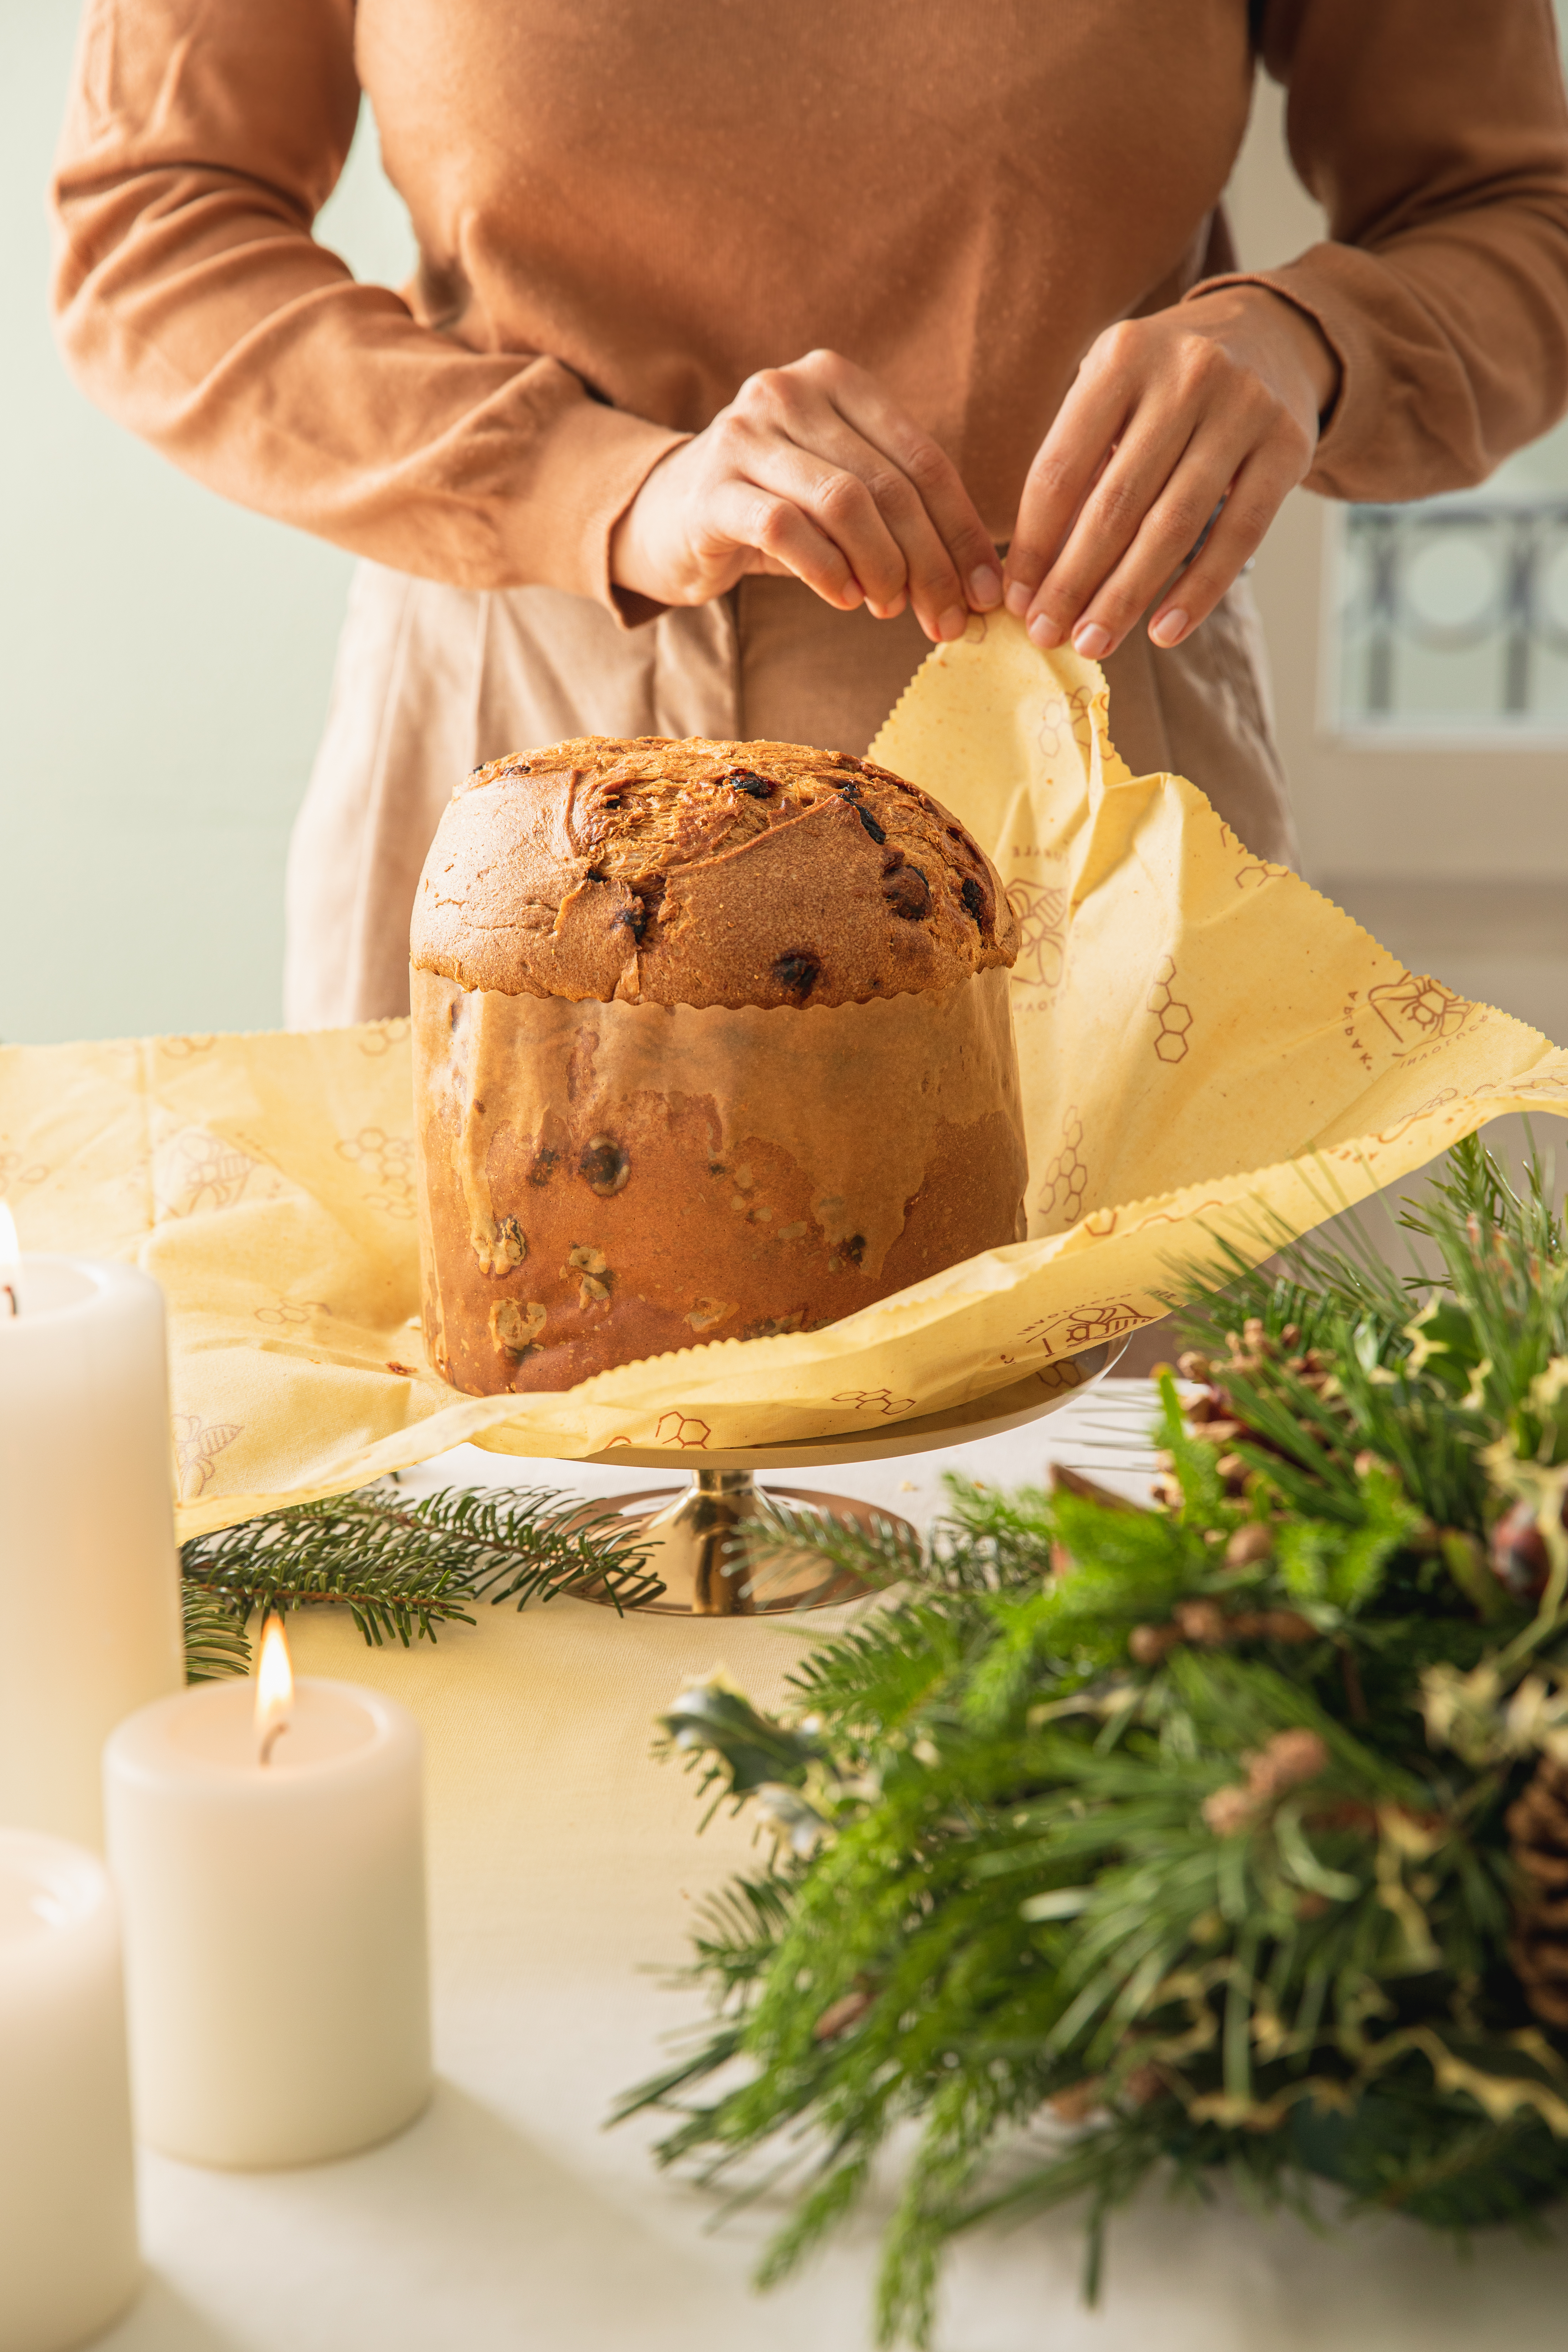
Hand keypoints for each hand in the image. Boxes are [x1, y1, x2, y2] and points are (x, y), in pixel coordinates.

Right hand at [610, 349, 1002, 642]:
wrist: (668, 517)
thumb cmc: (774, 509)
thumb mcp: (840, 493)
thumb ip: (898, 515)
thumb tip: (977, 582)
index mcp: (837, 380)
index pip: (923, 459)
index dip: (962, 532)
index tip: (986, 592)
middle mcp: (788, 390)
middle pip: (888, 485)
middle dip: (929, 563)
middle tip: (947, 618)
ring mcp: (744, 433)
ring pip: (844, 503)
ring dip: (882, 569)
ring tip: (890, 609)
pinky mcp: (711, 488)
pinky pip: (786, 531)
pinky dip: (827, 572)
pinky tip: (844, 600)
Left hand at [1002, 287, 1340, 657]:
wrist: (1270, 335)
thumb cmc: (1164, 385)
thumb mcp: (1112, 393)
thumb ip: (1077, 466)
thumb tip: (1034, 578)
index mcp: (1122, 357)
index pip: (1060, 470)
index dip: (1033, 544)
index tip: (1015, 601)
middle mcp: (1186, 375)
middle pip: (1115, 504)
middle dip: (1073, 582)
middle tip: (1046, 635)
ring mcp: (1243, 408)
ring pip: (1173, 526)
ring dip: (1126, 596)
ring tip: (1093, 643)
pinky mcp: (1288, 446)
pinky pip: (1238, 535)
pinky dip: (1198, 591)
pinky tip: (1164, 633)